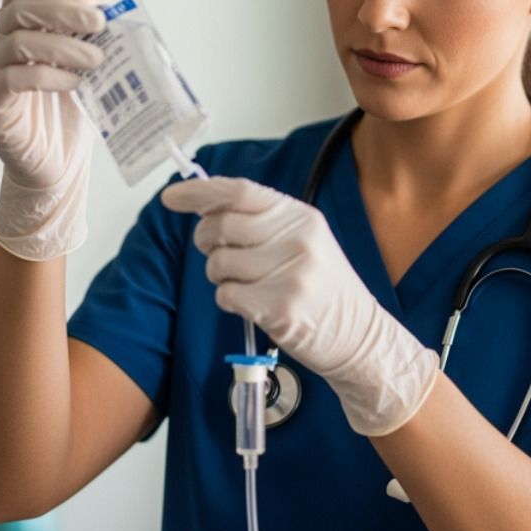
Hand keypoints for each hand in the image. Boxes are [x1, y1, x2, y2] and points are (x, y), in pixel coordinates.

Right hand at [0, 0, 105, 259]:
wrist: (54, 166)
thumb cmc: (67, 113)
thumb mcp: (83, 64)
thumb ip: (86, 31)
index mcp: (16, 29)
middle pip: (17, 9)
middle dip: (61, 10)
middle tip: (98, 22)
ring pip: (16, 42)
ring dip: (62, 45)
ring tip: (97, 58)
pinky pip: (14, 79)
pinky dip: (49, 75)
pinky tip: (75, 83)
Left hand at [161, 177, 439, 435]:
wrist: (360, 338)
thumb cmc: (324, 290)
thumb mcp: (305, 241)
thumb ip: (262, 222)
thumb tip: (206, 209)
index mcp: (301, 216)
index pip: (240, 192)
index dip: (200, 192)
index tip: (171, 197)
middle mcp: (297, 239)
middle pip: (221, 226)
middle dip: (207, 241)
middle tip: (219, 254)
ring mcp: (289, 274)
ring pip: (218, 263)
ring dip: (221, 276)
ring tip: (250, 285)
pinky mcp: (279, 308)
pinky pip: (225, 295)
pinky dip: (230, 301)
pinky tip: (255, 305)